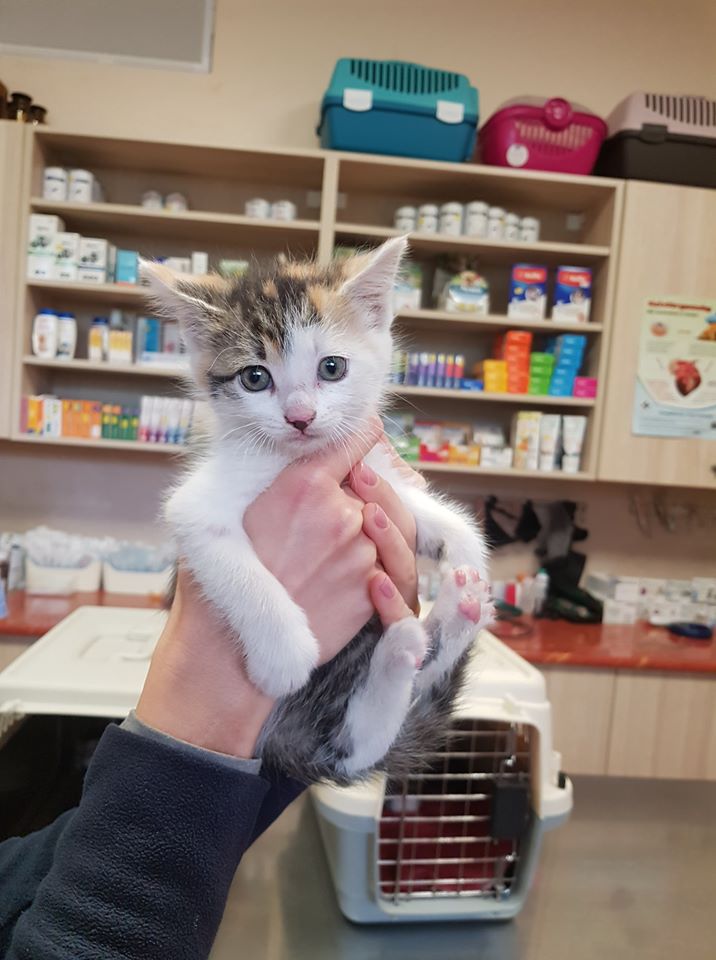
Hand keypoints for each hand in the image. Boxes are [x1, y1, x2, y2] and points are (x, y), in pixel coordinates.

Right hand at [137, 420, 418, 756]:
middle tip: (353, 498)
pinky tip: (351, 576)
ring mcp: (364, 552)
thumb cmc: (218, 582)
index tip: (364, 438)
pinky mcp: (375, 590)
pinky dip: (379, 565)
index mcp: (302, 484)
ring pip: (390, 525)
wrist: (231, 654)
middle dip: (368, 491)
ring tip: (340, 548)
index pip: (352, 440)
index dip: (361, 437)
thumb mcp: (228, 511)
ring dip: (375, 531)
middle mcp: (341, 512)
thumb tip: (302, 454)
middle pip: (377, 485)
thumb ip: (275, 477)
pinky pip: (393, 564)